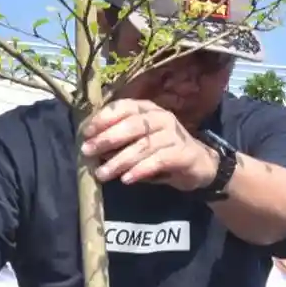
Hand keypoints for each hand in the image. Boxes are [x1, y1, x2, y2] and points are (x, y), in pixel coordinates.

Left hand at [80, 99, 217, 190]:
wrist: (199, 165)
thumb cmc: (162, 151)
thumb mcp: (138, 142)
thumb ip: (118, 142)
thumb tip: (92, 149)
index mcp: (148, 109)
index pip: (124, 107)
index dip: (104, 118)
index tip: (86, 132)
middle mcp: (161, 118)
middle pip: (132, 125)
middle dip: (107, 139)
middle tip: (88, 152)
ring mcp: (174, 134)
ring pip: (143, 145)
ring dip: (119, 161)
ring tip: (103, 174)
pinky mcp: (183, 153)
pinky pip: (158, 160)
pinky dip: (140, 170)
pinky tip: (126, 179)